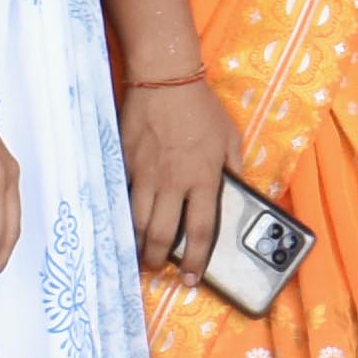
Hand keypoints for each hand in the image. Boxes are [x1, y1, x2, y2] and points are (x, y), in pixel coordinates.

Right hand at [119, 77, 239, 274]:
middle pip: (161, 234)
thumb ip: (233, 169)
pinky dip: (120, 215)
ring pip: (136, 221)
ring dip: (135, 243)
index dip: (195, 259)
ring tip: (136, 255)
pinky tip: (120, 225)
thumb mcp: (230, 138)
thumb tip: (237, 192)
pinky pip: (121, 197)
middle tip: (156, 270)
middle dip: (156, 259)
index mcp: (204, 179)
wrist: (165, 80)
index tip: (191, 277)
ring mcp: (145, 174)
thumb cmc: (201, 109)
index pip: (200, 230)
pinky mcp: (125, 163)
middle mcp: (173, 182)